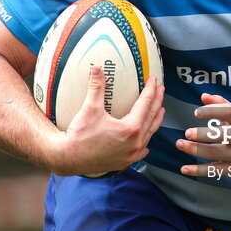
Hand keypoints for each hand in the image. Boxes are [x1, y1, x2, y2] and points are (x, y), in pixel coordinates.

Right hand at [46, 67, 164, 176]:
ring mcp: (131, 153)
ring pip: (149, 134)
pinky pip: (141, 150)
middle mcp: (135, 142)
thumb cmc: (80, 136)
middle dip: (157, 102)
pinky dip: (145, 141)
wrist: (69, 158)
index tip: (154, 80)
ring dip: (155, 121)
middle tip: (161, 90)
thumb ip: (96, 87)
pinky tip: (145, 140)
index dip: (151, 90)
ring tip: (159, 111)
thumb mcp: (90, 109)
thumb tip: (97, 69)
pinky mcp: (125, 161)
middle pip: (151, 118)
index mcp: (130, 128)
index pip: (146, 104)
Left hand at [176, 93, 230, 178]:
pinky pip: (215, 171)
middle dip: (204, 134)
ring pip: (216, 153)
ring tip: (180, 144)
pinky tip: (184, 168)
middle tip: (187, 133)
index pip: (230, 113)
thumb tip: (203, 96)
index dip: (213, 112)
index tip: (196, 112)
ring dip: (196, 150)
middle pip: (223, 135)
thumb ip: (221, 104)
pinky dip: (198, 170)